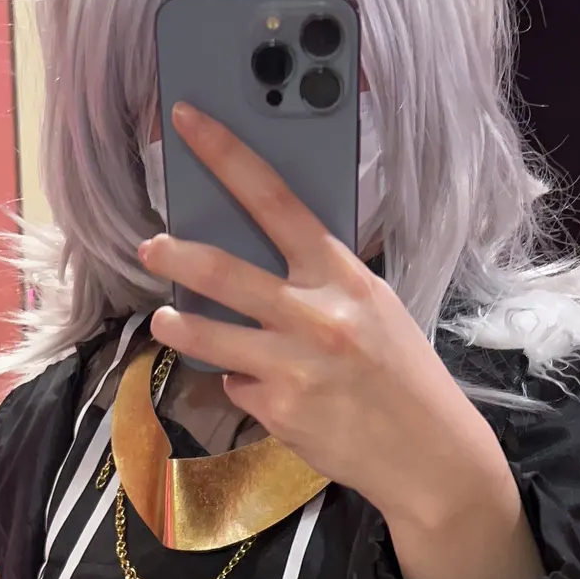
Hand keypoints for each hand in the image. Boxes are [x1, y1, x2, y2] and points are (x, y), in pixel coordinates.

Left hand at [138, 103, 485, 521]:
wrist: (431, 456)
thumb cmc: (403, 376)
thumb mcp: (374, 309)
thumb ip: (322, 282)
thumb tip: (262, 260)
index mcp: (343, 275)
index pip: (276, 201)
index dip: (227, 156)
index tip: (189, 122)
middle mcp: (315, 315)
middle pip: (223, 271)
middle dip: (175, 255)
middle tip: (148, 247)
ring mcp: (293, 365)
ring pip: (208, 336)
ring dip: (178, 326)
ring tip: (166, 321)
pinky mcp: (279, 411)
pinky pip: (237, 386)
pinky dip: (243, 384)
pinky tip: (268, 391)